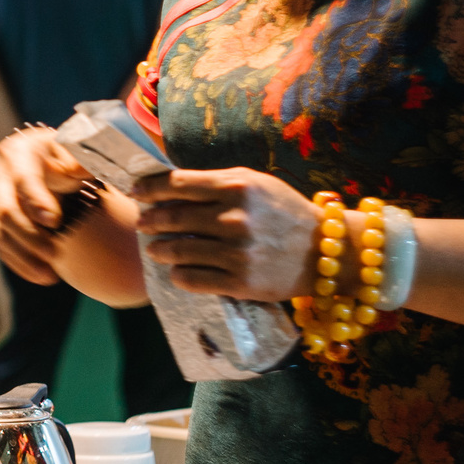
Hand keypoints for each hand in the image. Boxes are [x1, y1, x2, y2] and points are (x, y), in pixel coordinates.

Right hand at [0, 126, 91, 285]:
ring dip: (24, 257)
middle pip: (5, 210)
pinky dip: (18, 263)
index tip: (55, 221)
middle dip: (30, 236)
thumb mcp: (74, 150)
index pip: (23, 179)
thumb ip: (80, 161)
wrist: (44, 159)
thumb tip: (79, 171)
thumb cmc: (64, 156)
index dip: (37, 201)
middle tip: (55, 255)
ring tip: (50, 275)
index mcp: (17, 153)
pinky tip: (40, 276)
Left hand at [132, 165, 318, 302]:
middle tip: (142, 223)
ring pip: (178, 251)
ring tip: (155, 249)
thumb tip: (170, 183)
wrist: (326, 252)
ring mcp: (237, 252)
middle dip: (150, 220)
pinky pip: (192, 279)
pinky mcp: (240, 282)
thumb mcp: (256, 184)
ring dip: (159, 250)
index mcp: (238, 187)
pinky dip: (178, 275)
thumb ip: (215, 181)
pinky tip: (176, 271)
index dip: (151, 188)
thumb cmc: (284, 212)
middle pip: (173, 217)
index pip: (178, 184)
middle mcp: (235, 218)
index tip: (137, 192)